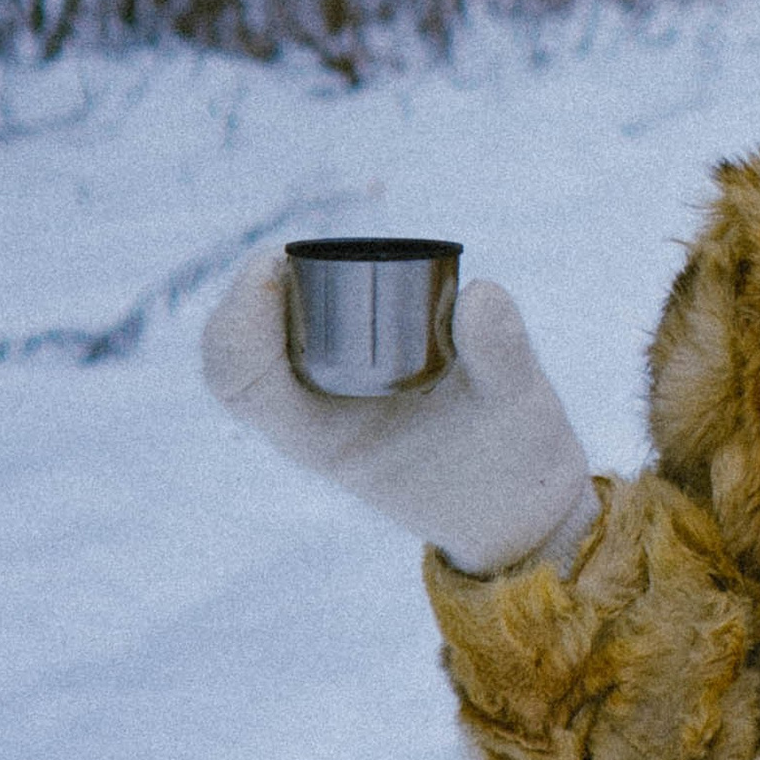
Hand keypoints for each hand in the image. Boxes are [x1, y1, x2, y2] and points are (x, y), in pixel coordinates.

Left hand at [202, 256, 595, 574]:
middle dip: (252, 292)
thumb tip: (479, 293)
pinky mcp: (360, 379)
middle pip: (239, 353)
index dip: (240, 320)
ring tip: (318, 253)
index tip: (273, 266)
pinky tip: (343, 268)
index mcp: (327, 439)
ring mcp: (333, 401)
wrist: (520, 508)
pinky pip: (307, 334)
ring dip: (280, 291)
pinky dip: (311, 295)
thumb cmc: (513, 473)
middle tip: (294, 250)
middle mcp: (316, 419)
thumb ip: (502, 355)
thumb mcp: (520, 411)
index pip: (244, 382)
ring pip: (266, 341)